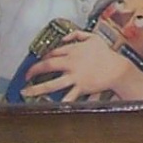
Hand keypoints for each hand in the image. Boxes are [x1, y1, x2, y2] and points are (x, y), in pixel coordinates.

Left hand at [19, 31, 141, 103]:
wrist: (116, 68)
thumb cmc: (106, 53)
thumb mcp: (93, 37)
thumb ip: (77, 34)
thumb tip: (65, 37)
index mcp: (73, 50)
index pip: (52, 53)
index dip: (42, 57)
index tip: (38, 62)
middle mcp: (71, 63)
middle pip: (47, 66)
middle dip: (33, 71)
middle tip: (26, 76)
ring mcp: (74, 76)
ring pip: (52, 83)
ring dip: (37, 89)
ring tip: (26, 93)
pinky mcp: (80, 87)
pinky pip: (68, 96)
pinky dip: (59, 102)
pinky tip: (49, 108)